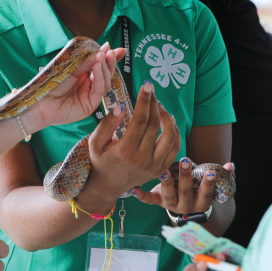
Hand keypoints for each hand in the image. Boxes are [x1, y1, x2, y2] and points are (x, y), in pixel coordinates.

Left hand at [26, 44, 124, 131]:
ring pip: (105, 82)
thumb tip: (106, 47)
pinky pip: (99, 90)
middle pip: (106, 73)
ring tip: (102, 57)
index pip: (101, 65)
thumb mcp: (72, 67)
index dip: (110, 58)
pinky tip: (97, 68)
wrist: (40, 101)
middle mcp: (89, 85)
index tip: (119, 49)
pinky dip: (99, 77)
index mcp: (84, 74)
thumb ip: (89, 60)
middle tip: (111, 52)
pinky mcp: (90, 105)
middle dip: (110, 62)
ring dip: (105, 68)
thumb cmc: (52, 83)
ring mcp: (90, 96)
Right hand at [81, 81, 180, 198]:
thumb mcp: (95, 141)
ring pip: (170, 136)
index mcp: (125, 151)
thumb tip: (122, 107)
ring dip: (168, 117)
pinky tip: (168, 121)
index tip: (147, 85)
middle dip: (155, 104)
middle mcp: (142, 160)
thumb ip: (107, 123)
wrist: (107, 185)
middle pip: (155, 125)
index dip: (145, 100)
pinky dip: (175, 132)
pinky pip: (175, 147)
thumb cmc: (100, 159)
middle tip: (152, 92)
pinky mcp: (161, 169)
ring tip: (160, 107)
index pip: (140, 120)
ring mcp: (154, 166)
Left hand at [133, 160, 233, 214]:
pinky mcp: (159, 202)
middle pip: (186, 192)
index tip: (209, 173)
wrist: (186, 212)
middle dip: (186, 177)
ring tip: (164, 173)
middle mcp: (186, 206)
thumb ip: (223, 177)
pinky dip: (142, 196)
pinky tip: (134, 190)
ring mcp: (171, 205)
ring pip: (169, 196)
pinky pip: (150, 201)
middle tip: (186, 161)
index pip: (206, 195)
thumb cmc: (199, 193)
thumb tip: (231, 165)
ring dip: (167, 184)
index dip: (208, 185)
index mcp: (201, 203)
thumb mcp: (212, 188)